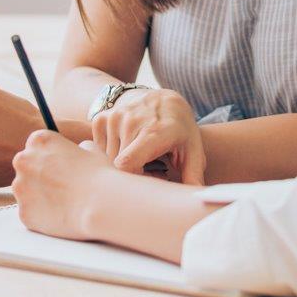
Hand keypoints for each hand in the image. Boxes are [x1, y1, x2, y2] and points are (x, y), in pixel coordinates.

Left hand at [12, 132, 117, 240]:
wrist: (101, 205)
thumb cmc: (99, 175)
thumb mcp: (90, 150)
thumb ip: (77, 147)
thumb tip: (78, 150)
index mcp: (39, 140)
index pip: (35, 146)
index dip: (49, 157)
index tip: (59, 166)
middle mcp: (23, 160)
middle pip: (26, 167)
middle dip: (38, 176)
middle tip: (60, 186)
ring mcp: (20, 188)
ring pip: (25, 191)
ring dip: (39, 195)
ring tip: (63, 202)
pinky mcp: (23, 212)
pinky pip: (30, 213)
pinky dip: (41, 215)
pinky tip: (60, 215)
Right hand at [91, 87, 205, 183]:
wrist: (162, 99)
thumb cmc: (179, 129)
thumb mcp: (193, 150)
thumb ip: (194, 175)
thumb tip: (198, 197)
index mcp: (154, 131)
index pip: (126, 165)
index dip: (134, 180)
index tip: (149, 178)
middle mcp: (130, 121)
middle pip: (117, 166)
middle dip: (131, 175)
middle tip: (149, 170)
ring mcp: (114, 118)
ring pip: (107, 159)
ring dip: (120, 166)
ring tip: (139, 160)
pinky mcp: (101, 118)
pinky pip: (98, 149)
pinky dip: (110, 155)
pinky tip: (127, 149)